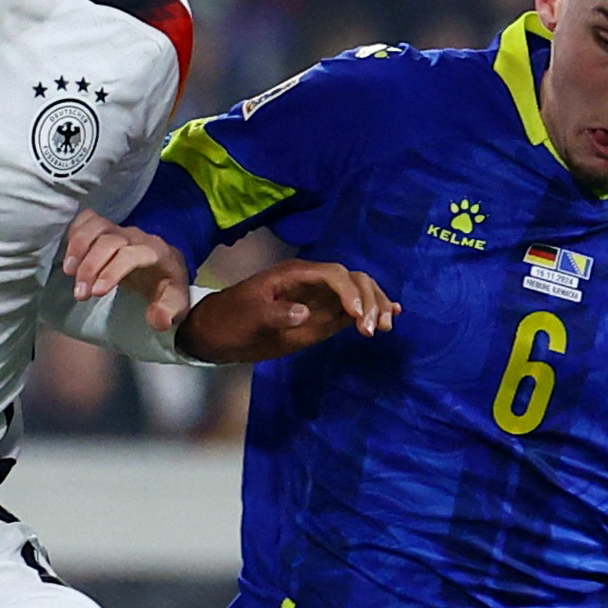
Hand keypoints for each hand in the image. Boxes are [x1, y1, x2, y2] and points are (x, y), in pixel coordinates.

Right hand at [59, 209, 190, 331]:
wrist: (165, 268)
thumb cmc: (167, 287)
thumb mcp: (176, 304)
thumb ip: (169, 312)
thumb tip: (159, 320)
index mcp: (155, 252)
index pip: (131, 254)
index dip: (111, 271)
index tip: (96, 293)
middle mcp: (136, 237)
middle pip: (109, 240)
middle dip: (90, 266)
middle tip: (80, 294)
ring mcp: (119, 229)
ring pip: (96, 226)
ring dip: (77, 247)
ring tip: (68, 272)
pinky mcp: (106, 228)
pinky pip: (87, 220)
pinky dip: (74, 233)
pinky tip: (70, 256)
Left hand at [175, 258, 395, 365]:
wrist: (216, 332)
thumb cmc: (230, 320)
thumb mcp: (247, 316)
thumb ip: (276, 313)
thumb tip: (306, 313)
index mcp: (296, 274)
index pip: (334, 275)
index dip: (350, 292)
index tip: (356, 318)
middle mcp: (313, 282)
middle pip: (353, 279)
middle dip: (368, 299)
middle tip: (372, 329)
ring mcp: (319, 298)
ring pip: (358, 292)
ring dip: (375, 305)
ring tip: (384, 327)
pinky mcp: (322, 316)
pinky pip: (351, 309)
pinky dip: (371, 310)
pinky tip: (391, 315)